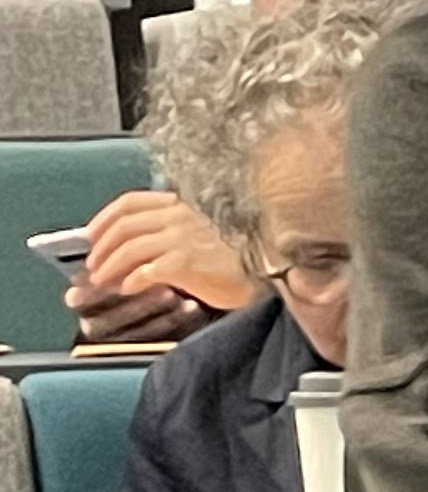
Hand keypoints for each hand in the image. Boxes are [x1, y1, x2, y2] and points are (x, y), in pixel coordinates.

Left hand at [74, 191, 256, 332]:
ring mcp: (181, 239)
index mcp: (184, 205)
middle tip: (93, 264)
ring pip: (128, 248)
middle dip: (101, 246)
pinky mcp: (185, 264)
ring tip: (103, 280)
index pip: (130, 203)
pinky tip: (128, 289)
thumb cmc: (247, 259)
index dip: (104, 218)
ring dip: (109, 266)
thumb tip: (145, 250)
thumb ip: (178, 232)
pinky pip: (144, 271)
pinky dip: (130, 281)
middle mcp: (179, 216)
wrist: (271, 275)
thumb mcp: (209, 234)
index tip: (93, 234)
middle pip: (123, 225)